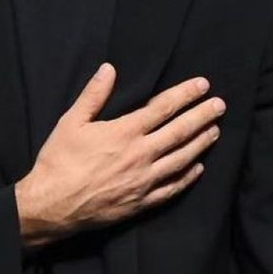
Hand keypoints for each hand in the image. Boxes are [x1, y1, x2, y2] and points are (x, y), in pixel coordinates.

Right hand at [14, 63, 224, 248]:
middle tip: (220, 105)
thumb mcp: (71, 122)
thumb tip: (109, 68)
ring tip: (216, 131)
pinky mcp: (141, 202)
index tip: (203, 85)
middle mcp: (140, 155)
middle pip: (180, 132)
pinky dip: (188, 178)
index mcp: (124, 132)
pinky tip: (198, 168)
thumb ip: (93, 95)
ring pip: (181, 159)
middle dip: (202, 116)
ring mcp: (143, 181)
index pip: (163, 108)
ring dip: (201, 143)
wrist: (52, 205)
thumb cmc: (59, 161)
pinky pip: (172, 188)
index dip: (185, 94)